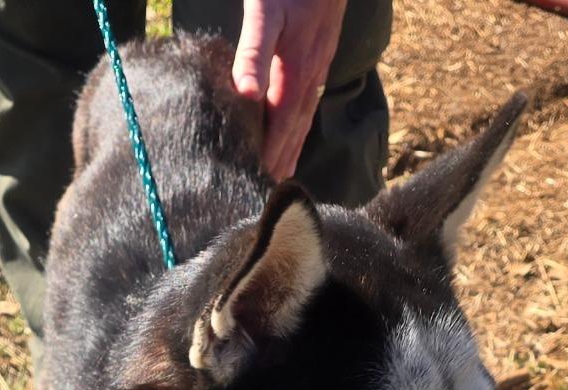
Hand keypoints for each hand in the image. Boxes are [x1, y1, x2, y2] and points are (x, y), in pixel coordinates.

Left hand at [233, 0, 346, 180]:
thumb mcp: (264, 11)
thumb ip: (254, 53)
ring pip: (304, 117)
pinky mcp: (320, 55)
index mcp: (295, 69)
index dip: (269, 155)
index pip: (279, 125)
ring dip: (293, 147)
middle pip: (294, 128)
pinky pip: (308, 101)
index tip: (258, 184)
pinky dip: (300, 124)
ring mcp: (319, 65)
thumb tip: (248, 98)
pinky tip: (295, 132)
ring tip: (282, 175)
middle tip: (267, 194)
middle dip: (281, 161)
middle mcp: (311, 74)